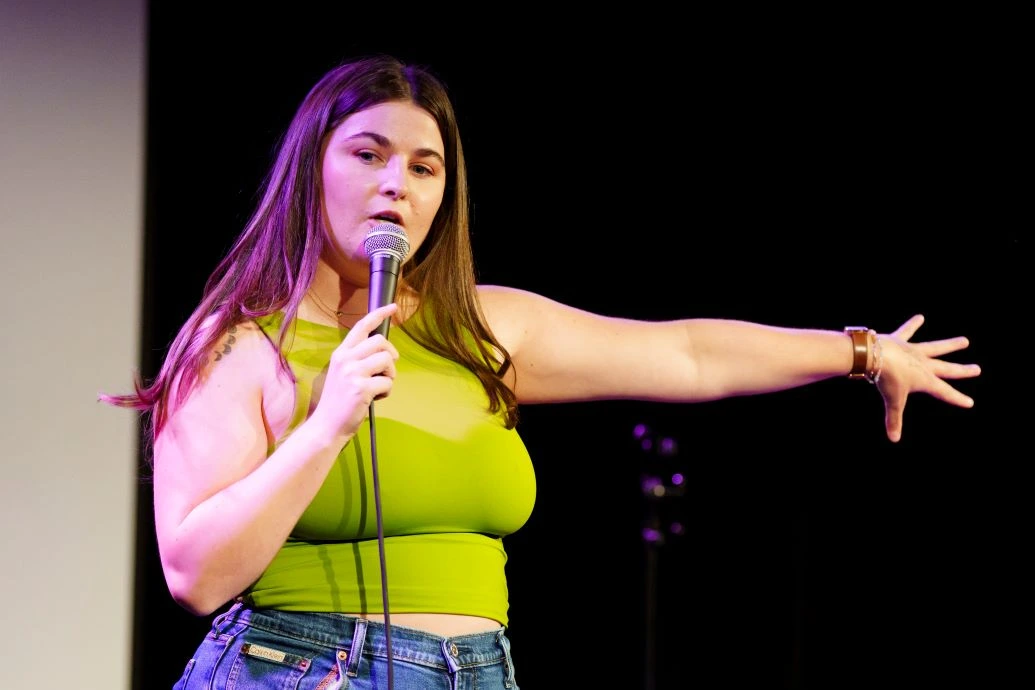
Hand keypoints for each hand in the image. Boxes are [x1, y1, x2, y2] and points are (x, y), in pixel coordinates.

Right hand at [308, 303, 399, 438]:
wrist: (327, 426)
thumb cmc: (339, 401)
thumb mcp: (343, 373)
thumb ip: (358, 359)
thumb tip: (383, 349)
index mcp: (341, 353)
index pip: (362, 326)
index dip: (379, 314)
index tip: (393, 307)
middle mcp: (345, 359)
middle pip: (381, 341)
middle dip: (391, 355)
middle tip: (387, 370)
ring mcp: (352, 372)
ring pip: (388, 360)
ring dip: (390, 375)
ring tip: (379, 386)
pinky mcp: (361, 387)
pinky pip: (388, 382)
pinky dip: (387, 392)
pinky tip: (375, 398)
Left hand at [875, 314, 980, 441]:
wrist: (874, 356)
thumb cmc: (886, 379)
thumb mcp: (893, 401)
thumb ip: (894, 420)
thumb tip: (894, 439)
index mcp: (925, 380)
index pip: (944, 392)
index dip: (957, 398)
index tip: (970, 402)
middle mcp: (923, 364)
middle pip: (947, 368)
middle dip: (962, 370)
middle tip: (977, 368)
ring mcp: (913, 350)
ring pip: (936, 347)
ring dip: (950, 344)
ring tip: (964, 341)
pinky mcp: (900, 340)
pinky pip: (908, 331)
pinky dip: (913, 324)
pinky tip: (920, 316)